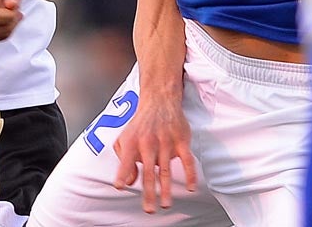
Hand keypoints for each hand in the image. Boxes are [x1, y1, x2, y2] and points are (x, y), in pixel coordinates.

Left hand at [113, 94, 197, 212]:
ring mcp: (166, 142)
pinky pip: (187, 161)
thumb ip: (124, 161)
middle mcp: (148, 143)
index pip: (126, 161)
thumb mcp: (125, 139)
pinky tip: (191, 187)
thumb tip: (128, 182)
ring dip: (166, 189)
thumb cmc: (140, 124)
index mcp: (132, 143)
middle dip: (149, 193)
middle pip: (149, 172)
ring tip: (166, 204)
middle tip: (149, 210)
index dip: (122, 173)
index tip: (120, 186)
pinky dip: (190, 174)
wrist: (159, 101)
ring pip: (166, 170)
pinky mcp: (181, 141)